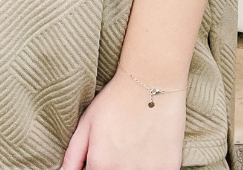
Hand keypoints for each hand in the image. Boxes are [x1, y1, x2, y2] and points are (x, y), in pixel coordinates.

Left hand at [62, 67, 185, 169]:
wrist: (152, 81)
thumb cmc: (117, 99)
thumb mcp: (87, 122)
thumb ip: (73, 154)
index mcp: (100, 165)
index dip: (94, 167)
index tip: (101, 155)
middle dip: (112, 165)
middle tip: (118, 146)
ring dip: (130, 165)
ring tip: (133, 145)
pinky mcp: (169, 169)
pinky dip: (149, 165)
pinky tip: (149, 148)